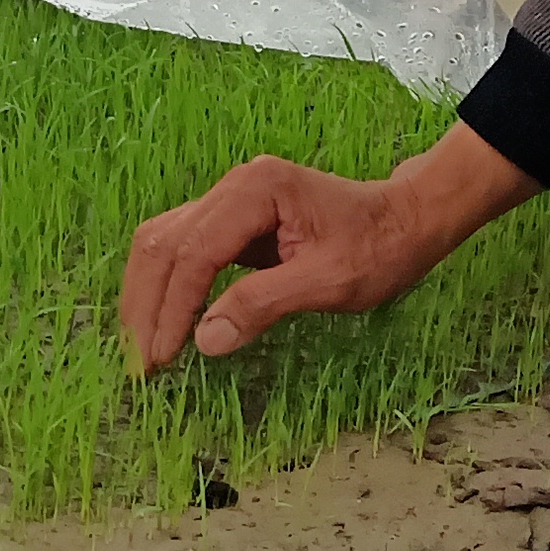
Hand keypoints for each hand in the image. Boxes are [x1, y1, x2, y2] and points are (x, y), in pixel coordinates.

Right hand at [120, 125, 540, 371]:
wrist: (406, 219)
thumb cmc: (378, 248)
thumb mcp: (330, 282)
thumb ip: (264, 304)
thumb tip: (205, 340)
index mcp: (256, 191)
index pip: (193, 253)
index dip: (172, 308)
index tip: (161, 359)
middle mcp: (234, 186)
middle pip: (164, 242)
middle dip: (147, 304)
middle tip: (143, 364)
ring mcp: (230, 198)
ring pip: (165, 242)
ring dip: (148, 294)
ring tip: (145, 348)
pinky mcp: (233, 218)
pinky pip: (183, 248)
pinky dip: (168, 285)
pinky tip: (166, 320)